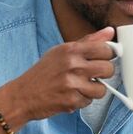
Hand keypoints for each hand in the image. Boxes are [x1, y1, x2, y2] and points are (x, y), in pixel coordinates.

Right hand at [0, 26, 116, 121]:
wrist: (23, 95)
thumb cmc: (43, 73)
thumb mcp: (61, 51)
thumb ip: (87, 41)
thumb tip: (109, 32)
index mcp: (71, 49)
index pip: (105, 49)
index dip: (108, 55)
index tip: (104, 59)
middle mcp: (72, 65)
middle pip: (108, 69)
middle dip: (103, 74)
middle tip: (92, 75)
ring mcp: (72, 84)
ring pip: (102, 89)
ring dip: (94, 90)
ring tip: (81, 87)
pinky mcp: (71, 101)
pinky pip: (89, 102)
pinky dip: (82, 100)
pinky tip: (71, 96)